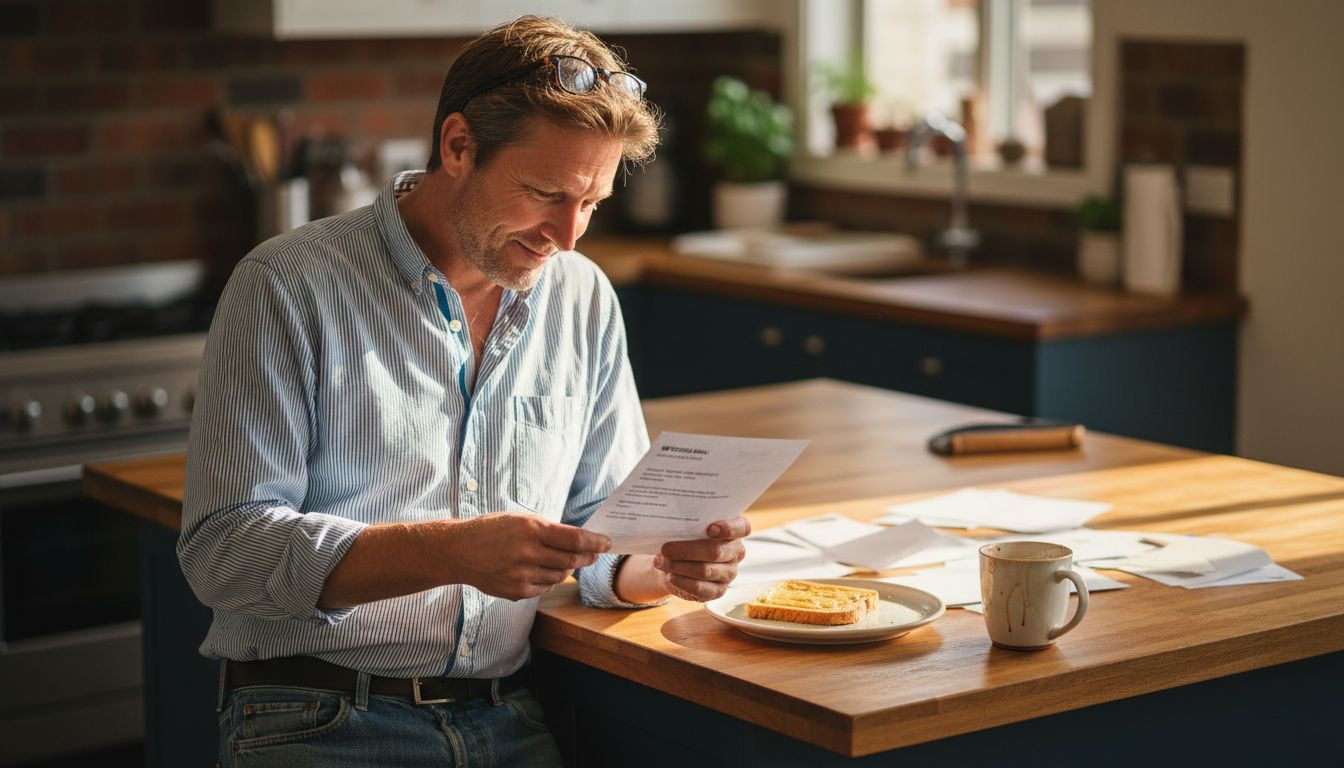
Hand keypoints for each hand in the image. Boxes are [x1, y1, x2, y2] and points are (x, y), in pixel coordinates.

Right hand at [452, 513, 610, 600]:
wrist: (459, 551)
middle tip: (595, 554)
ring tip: (564, 560)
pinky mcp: (516, 591)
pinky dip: (549, 580)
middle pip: (571, 560)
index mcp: (531, 529)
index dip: (595, 542)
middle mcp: (527, 553)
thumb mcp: (520, 520)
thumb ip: (548, 531)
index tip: (606, 543)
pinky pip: (545, 588)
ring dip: (567, 569)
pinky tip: (543, 570)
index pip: (574, 538)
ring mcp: (522, 575)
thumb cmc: (492, 530)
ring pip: (559, 576)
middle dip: (587, 557)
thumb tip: (579, 541)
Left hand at [652, 517, 750, 601]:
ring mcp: (729, 573)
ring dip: (678, 566)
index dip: (728, 528)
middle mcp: (736, 552)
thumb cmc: (686, 538)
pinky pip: (699, 588)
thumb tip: (670, 527)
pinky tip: (669, 576)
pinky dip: (681, 581)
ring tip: (660, 562)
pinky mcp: (718, 591)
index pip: (742, 527)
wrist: (677, 562)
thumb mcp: (689, 527)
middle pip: (716, 551)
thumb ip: (688, 525)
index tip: (710, 529)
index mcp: (734, 531)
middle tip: (665, 549)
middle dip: (687, 550)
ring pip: (705, 570)